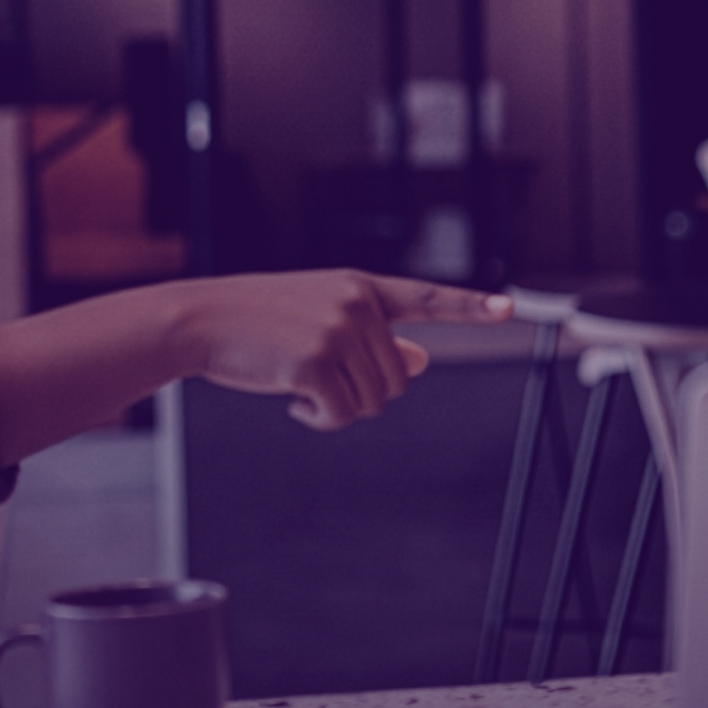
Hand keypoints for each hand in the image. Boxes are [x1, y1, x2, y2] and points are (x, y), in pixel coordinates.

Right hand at [178, 271, 511, 429]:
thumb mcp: (320, 319)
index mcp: (360, 287)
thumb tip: (422, 362)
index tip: (508, 309)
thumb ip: (372, 337)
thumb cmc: (257, 323)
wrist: (199, 320)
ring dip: (339, 408)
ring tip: (300, 386)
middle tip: (319, 381)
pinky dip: (321, 421)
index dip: (470, 306)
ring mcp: (337, 330)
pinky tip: (292, 404)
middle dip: (364, 392)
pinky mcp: (316, 361)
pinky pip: (342, 415)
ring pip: (374, 400)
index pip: (426, 297)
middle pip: (399, 379)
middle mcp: (356, 303)